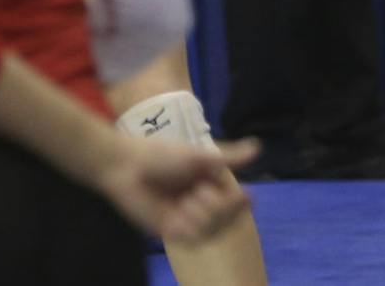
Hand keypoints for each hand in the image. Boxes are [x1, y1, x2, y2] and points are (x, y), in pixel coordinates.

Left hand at [95, 133, 256, 243]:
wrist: (127, 167)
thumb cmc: (161, 155)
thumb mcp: (198, 156)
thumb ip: (228, 158)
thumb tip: (257, 147)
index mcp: (207, 184)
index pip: (234, 201)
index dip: (239, 202)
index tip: (246, 195)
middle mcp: (199, 202)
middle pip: (225, 218)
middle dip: (218, 205)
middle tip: (198, 191)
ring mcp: (186, 218)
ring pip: (211, 229)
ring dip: (203, 214)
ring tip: (187, 200)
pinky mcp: (171, 231)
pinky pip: (194, 237)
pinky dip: (192, 225)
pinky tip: (180, 212)